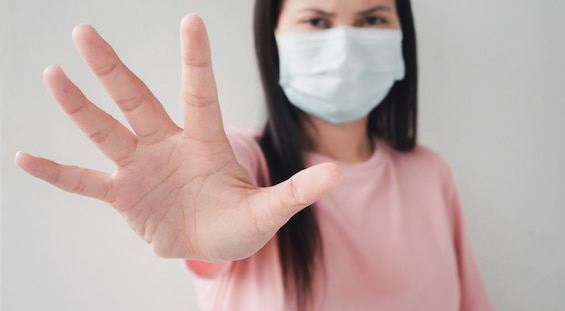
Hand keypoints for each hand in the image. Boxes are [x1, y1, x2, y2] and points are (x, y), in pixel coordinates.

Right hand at [14, 14, 340, 261]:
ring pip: (106, 131)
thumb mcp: (270, 210)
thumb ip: (297, 192)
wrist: (215, 242)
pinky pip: (85, 181)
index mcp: (205, 142)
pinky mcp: (123, 196)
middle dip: (113, 71)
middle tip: (86, 32)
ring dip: (79, 108)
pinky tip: (24, 159)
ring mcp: (141, 168)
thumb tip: (338, 174)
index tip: (190, 22)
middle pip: (137, 101)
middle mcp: (167, 145)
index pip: (199, 94)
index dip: (195, 61)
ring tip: (54, 75)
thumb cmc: (241, 221)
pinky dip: (57, 173)